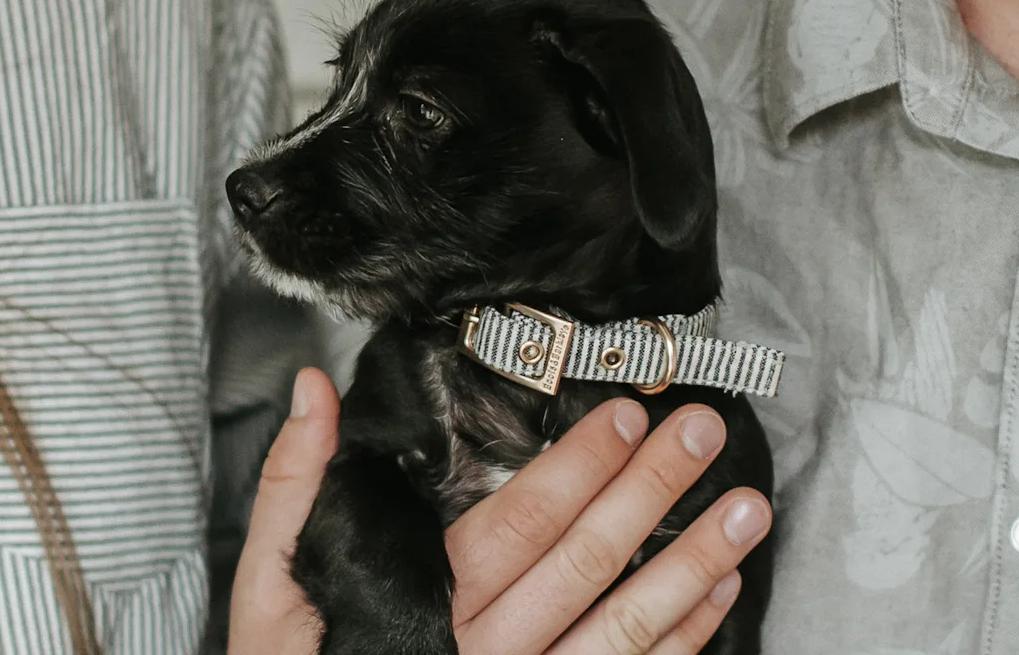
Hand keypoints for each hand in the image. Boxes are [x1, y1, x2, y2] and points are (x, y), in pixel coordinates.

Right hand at [228, 369, 771, 654]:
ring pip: (624, 627)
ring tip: (746, 510)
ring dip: (691, 565)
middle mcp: (485, 651)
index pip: (515, 522)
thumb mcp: (272, 580)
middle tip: (701, 433)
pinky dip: (682, 639)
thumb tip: (314, 391)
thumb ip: (296, 483)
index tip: (625, 415)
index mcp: (423, 599)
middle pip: (582, 562)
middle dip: (648, 491)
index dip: (575, 467)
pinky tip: (717, 592)